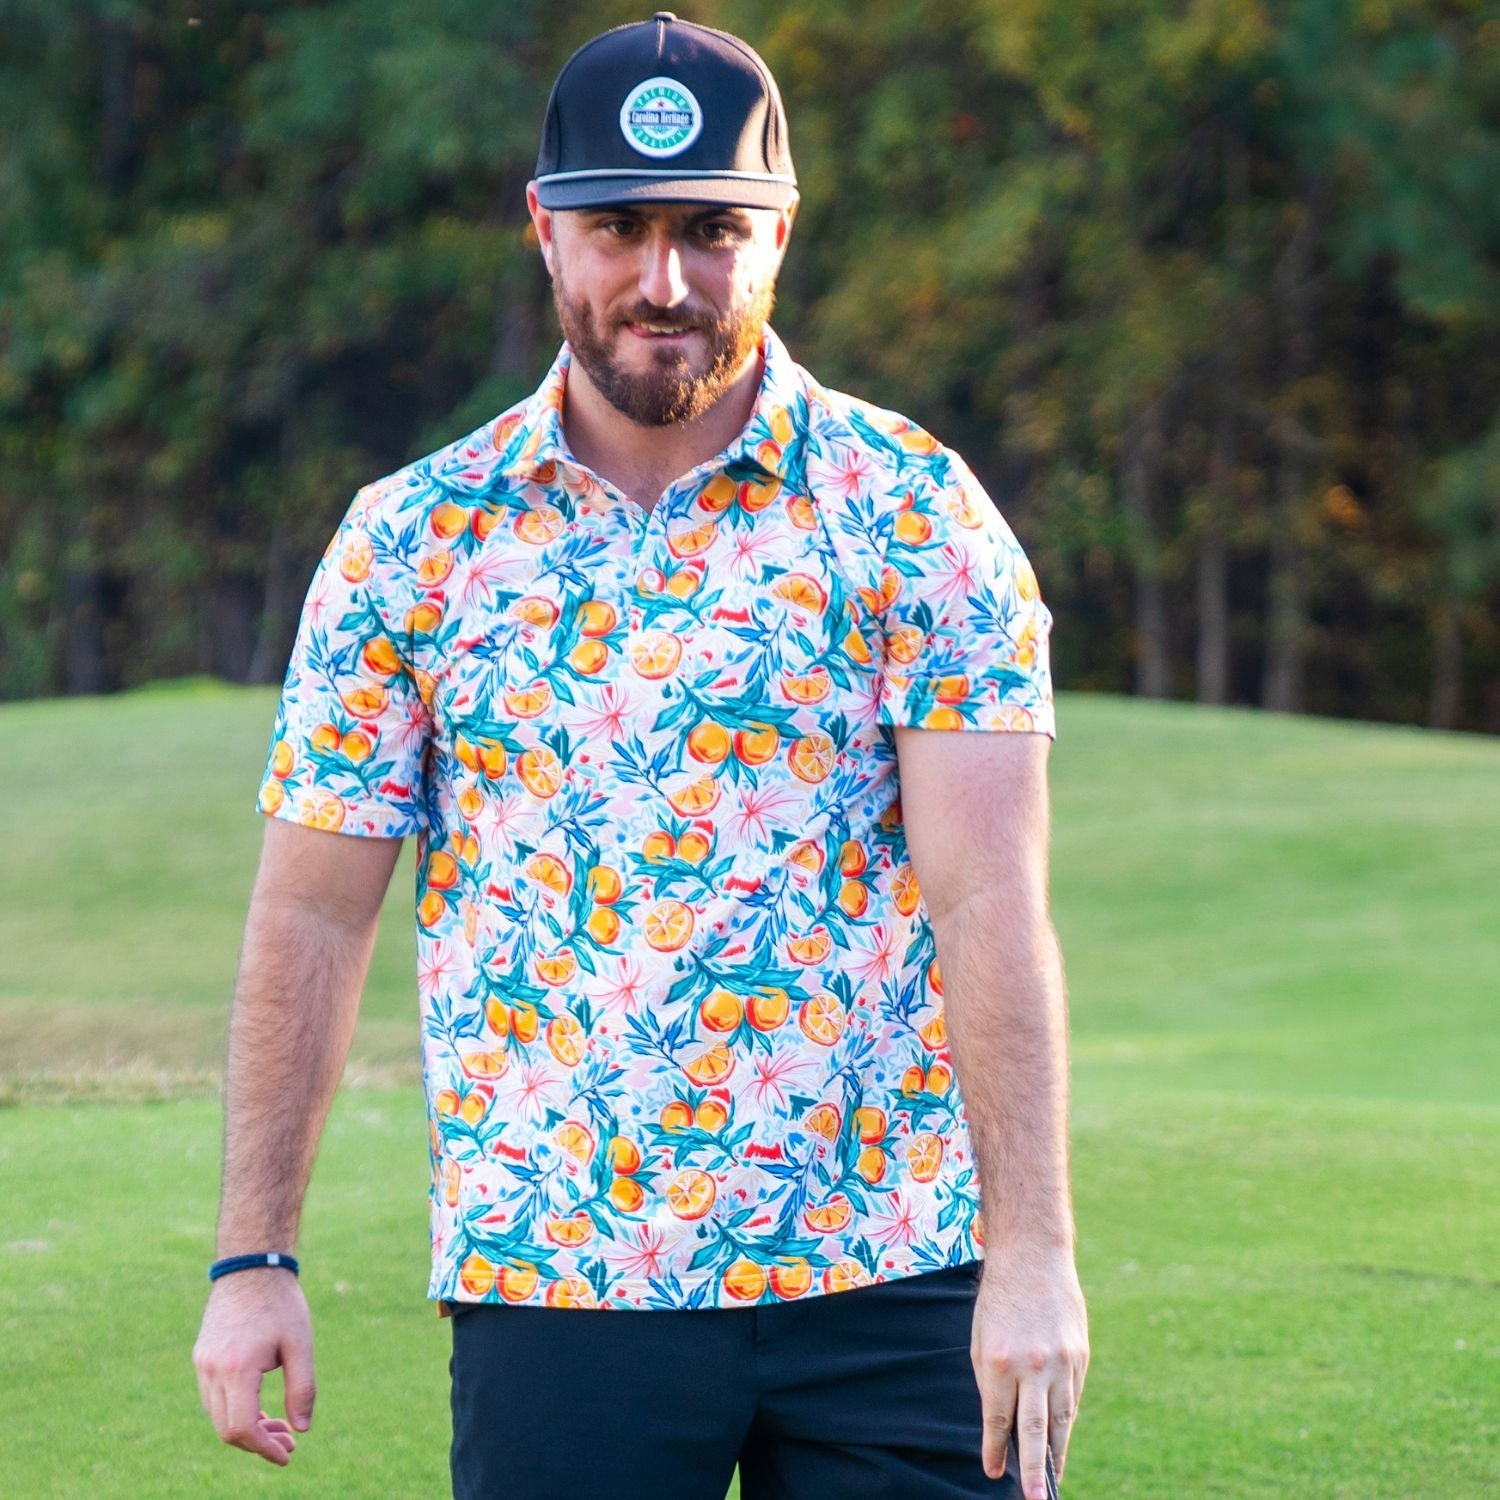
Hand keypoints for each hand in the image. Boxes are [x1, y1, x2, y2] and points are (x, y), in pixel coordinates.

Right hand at [193, 1268, 315, 1465]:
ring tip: (280, 1426)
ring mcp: (203, 1364)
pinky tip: (262, 1409)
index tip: (287, 1455)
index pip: (243, 1427)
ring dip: (247, 1428)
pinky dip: (235, 1411)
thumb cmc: (281, 1303)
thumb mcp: (300, 1344)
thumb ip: (302, 1388)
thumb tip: (302, 1429)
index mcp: (238, 1368)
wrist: (252, 1266)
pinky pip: (214, 1398)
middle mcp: (213, 1370)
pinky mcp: (202, 1357)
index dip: (264, 1448)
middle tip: (289, 1441)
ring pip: (218, 1416)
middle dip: (258, 1442)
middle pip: (228, 1429)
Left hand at [971, 1248, 1088, 1497]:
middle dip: (1033, 1469)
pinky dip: (1067, 1421)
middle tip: (1035, 1499)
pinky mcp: (1080, 1356)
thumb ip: (991, 1382)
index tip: (993, 1473)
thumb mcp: (981, 1339)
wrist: (1033, 1258)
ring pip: (1062, 1420)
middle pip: (1034, 1430)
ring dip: (1058, 1454)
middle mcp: (1032, 1366)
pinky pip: (1072, 1398)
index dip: (996, 1449)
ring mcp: (1061, 1362)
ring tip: (1054, 1482)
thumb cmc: (999, 1301)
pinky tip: (1062, 1439)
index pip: (998, 1419)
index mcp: (999, 1361)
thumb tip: (1002, 1425)